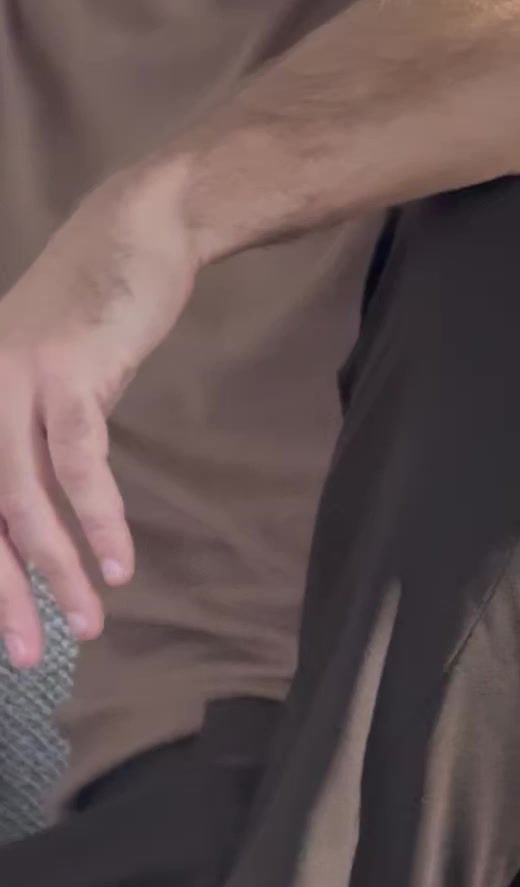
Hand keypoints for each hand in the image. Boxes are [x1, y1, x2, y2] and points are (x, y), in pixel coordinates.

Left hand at [0, 162, 196, 668]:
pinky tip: (117, 564)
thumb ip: (29, 439)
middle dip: (2, 594)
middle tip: (26, 656)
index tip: (3, 630)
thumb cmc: (94, 306)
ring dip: (56, 572)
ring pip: (22, 502)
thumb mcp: (45, 376)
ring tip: (84, 627)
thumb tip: (28, 523)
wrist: (138, 229)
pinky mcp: (67, 374)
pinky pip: (78, 466)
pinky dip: (98, 520)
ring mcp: (13, 382)